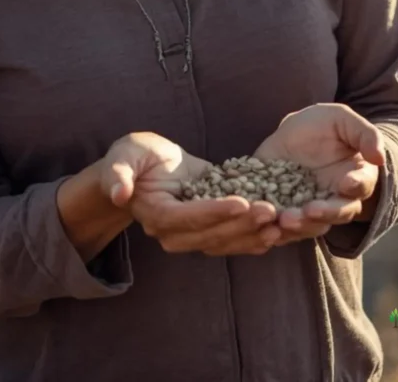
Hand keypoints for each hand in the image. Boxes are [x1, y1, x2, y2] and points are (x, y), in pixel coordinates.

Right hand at [98, 132, 279, 256]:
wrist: (141, 166)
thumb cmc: (132, 157)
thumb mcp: (123, 156)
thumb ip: (119, 174)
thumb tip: (118, 192)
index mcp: (156, 214)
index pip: (188, 218)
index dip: (214, 212)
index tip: (241, 201)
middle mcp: (173, 232)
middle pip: (211, 235)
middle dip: (242, 224)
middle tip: (271, 210)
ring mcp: (192, 233)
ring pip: (225, 241)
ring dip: (253, 234)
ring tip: (279, 222)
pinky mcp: (207, 227)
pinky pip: (231, 238)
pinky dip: (253, 237)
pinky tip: (276, 233)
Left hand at [252, 103, 385, 246]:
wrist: (295, 131)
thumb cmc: (326, 125)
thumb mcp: (343, 119)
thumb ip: (364, 134)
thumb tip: (379, 157)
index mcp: (355, 178)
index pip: (360, 187)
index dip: (355, 186)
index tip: (346, 183)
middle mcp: (334, 199)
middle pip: (334, 214)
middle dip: (323, 214)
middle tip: (309, 211)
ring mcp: (308, 206)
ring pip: (307, 224)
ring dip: (297, 225)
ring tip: (283, 219)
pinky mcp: (283, 207)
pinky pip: (280, 224)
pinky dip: (272, 228)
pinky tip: (263, 224)